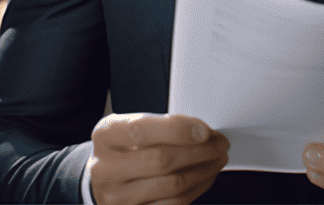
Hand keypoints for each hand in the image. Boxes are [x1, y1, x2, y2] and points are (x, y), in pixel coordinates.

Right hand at [89, 113, 228, 204]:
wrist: (104, 181)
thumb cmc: (123, 150)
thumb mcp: (130, 128)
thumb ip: (160, 127)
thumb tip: (201, 131)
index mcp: (105, 137)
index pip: (141, 131)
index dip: (177, 130)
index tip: (204, 131)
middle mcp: (106, 169)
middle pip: (160, 160)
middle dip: (199, 151)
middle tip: (219, 144)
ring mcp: (117, 197)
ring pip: (172, 185)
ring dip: (203, 171)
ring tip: (216, 159)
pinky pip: (174, 204)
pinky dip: (196, 189)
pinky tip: (205, 177)